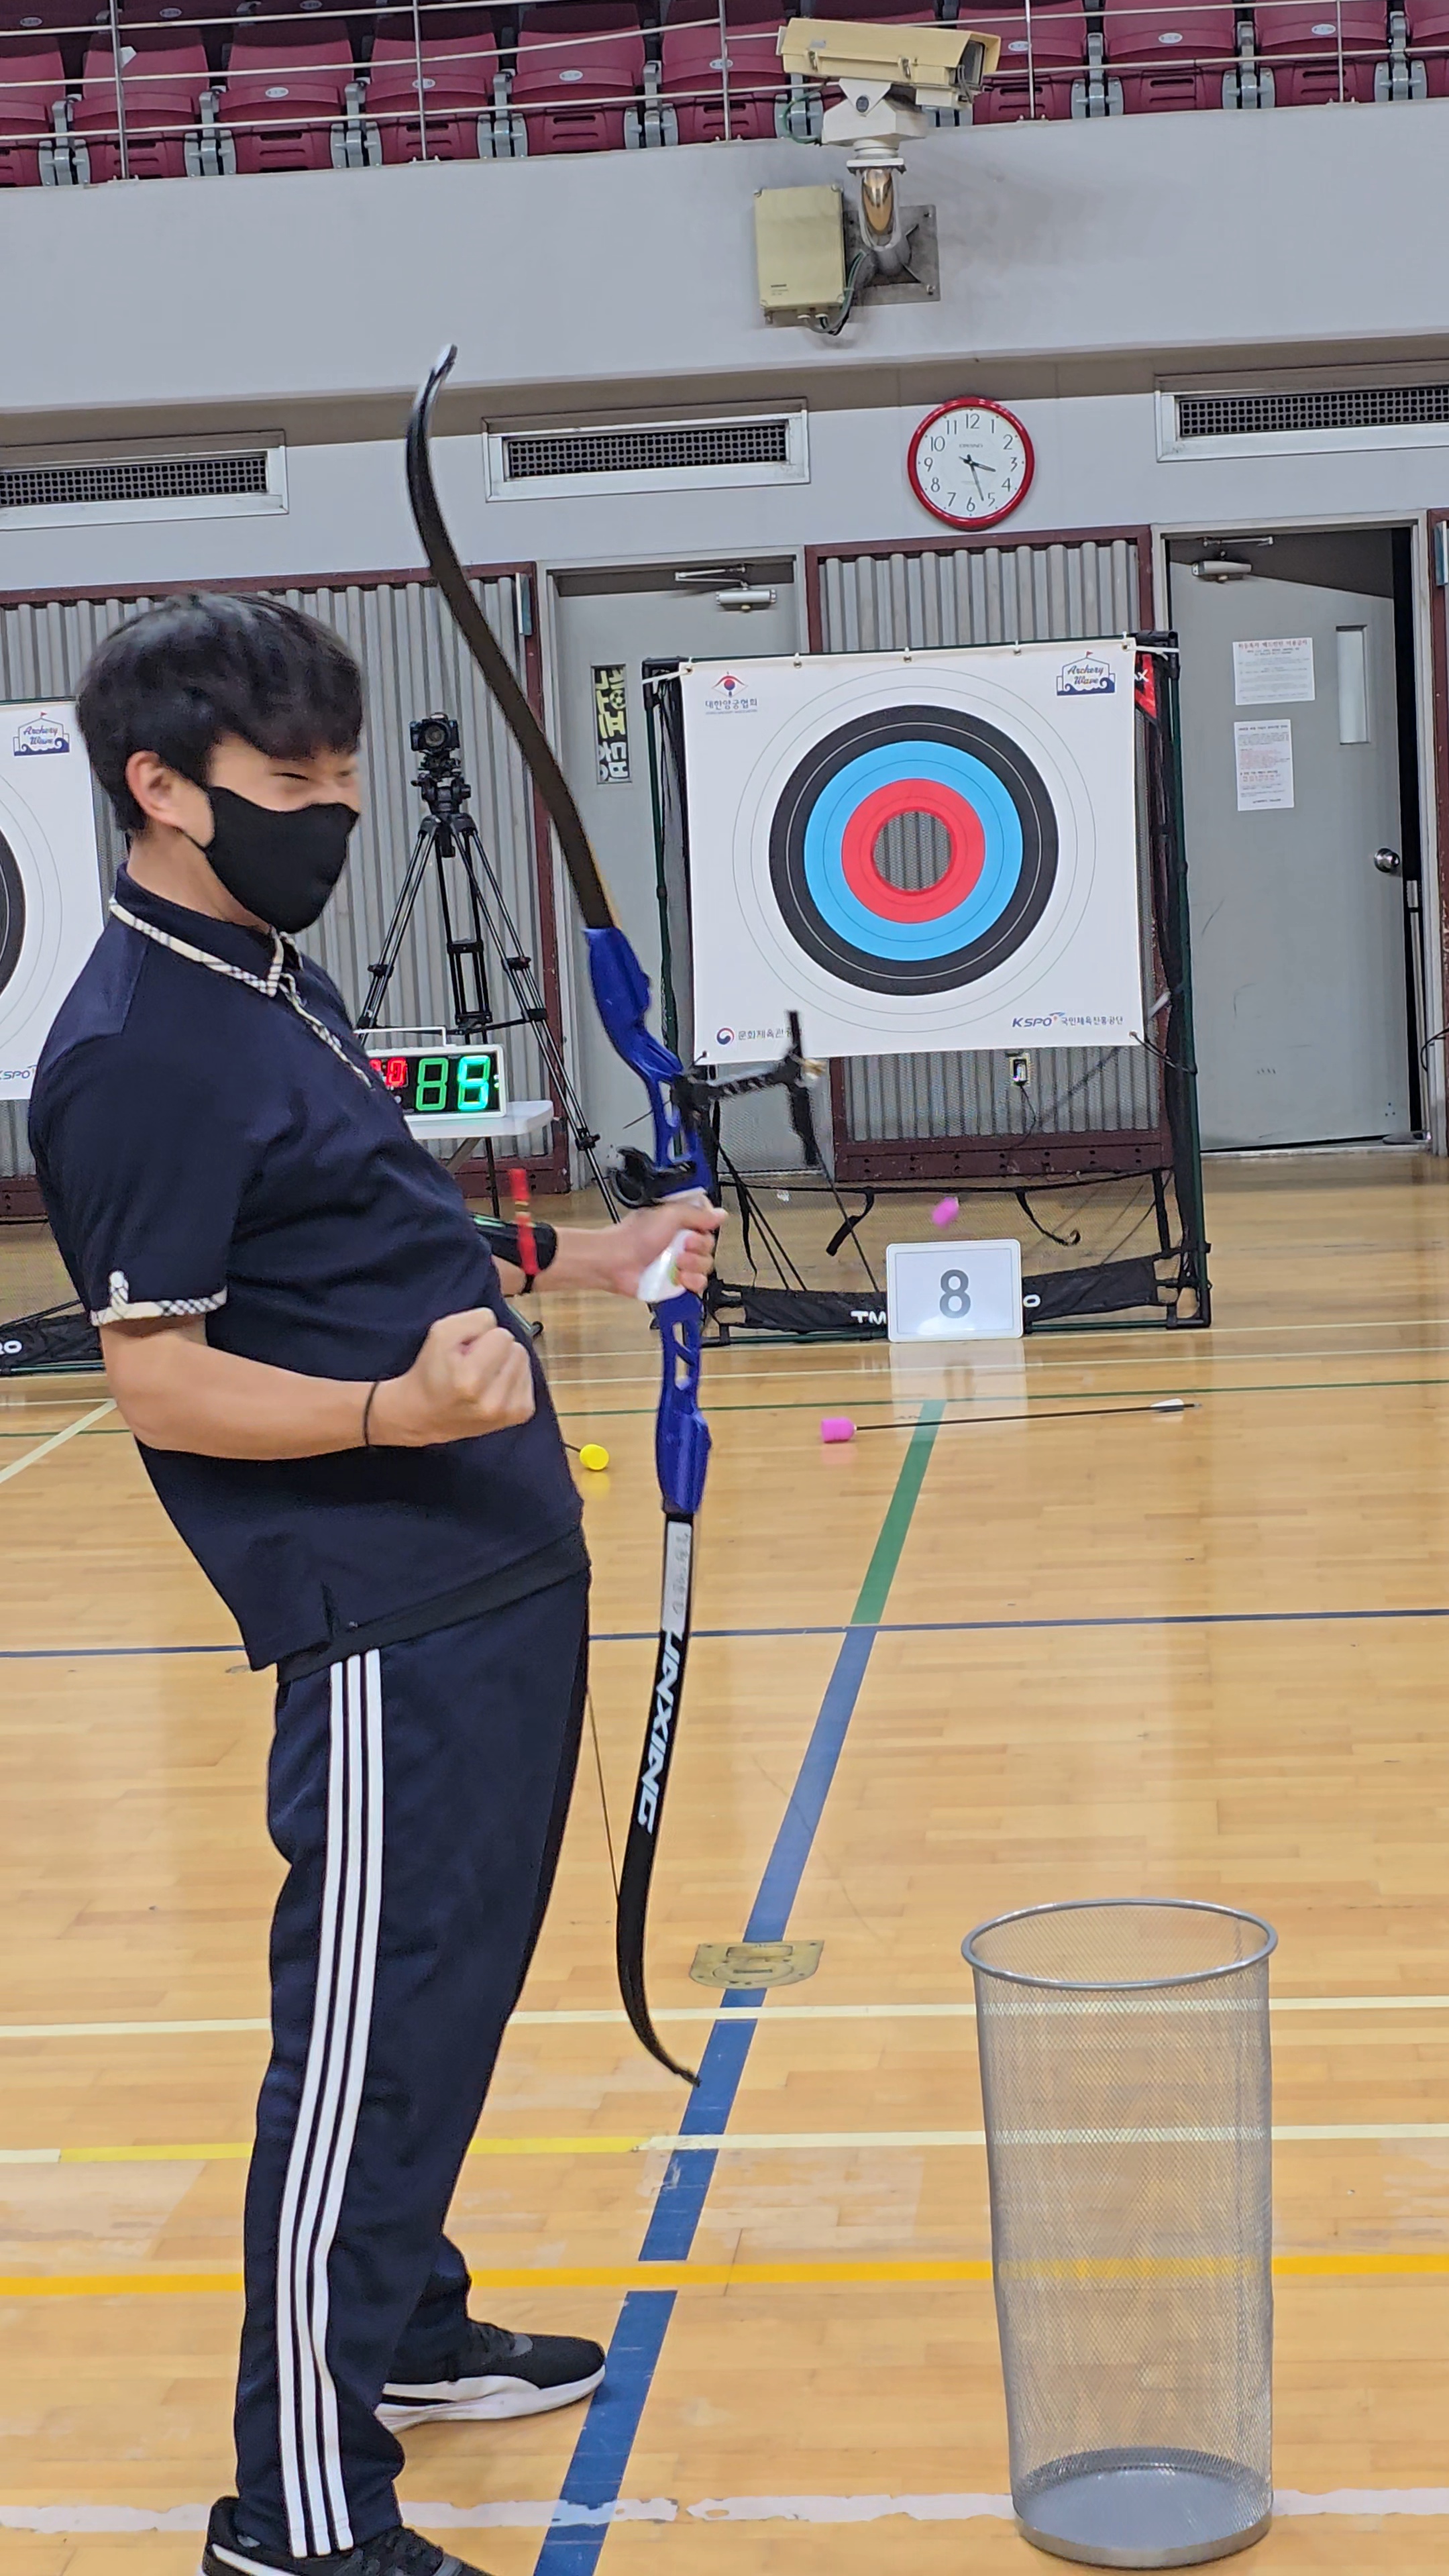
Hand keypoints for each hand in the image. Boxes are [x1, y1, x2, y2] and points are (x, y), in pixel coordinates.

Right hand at [370, 1307, 535, 1445]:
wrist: (425, 1414)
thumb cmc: (432, 1371)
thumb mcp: (441, 1333)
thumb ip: (474, 1320)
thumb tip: (499, 1326)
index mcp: (471, 1379)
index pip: (503, 1335)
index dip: (482, 1338)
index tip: (466, 1352)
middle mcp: (493, 1401)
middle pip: (517, 1349)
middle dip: (496, 1350)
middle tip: (474, 1364)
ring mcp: (509, 1411)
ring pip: (524, 1362)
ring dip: (505, 1363)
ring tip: (483, 1376)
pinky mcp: (520, 1415)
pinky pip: (528, 1378)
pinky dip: (513, 1377)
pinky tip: (494, 1386)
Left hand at [606, 1196, 723, 1299]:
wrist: (617, 1262)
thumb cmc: (633, 1237)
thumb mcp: (670, 1214)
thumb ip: (697, 1214)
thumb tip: (720, 1214)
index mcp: (679, 1222)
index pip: (708, 1223)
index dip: (706, 1227)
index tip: (697, 1228)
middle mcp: (680, 1241)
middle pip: (709, 1245)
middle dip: (698, 1247)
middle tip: (683, 1245)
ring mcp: (678, 1262)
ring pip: (705, 1265)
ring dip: (693, 1264)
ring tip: (677, 1262)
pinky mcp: (676, 1281)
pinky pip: (698, 1283)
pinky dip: (691, 1281)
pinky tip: (678, 1276)